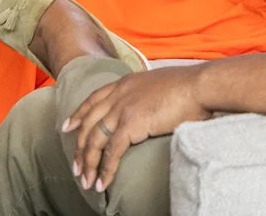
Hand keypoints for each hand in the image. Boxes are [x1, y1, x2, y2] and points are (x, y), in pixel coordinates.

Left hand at [63, 67, 211, 192]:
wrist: (198, 85)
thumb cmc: (189, 87)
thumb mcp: (161, 85)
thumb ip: (149, 96)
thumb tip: (152, 108)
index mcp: (126, 83)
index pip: (94, 99)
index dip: (78, 114)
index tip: (67, 127)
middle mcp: (119, 94)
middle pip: (89, 123)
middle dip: (79, 147)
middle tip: (76, 166)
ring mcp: (122, 109)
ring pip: (94, 140)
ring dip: (88, 163)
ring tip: (86, 181)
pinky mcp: (131, 124)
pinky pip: (111, 152)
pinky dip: (105, 170)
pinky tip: (102, 183)